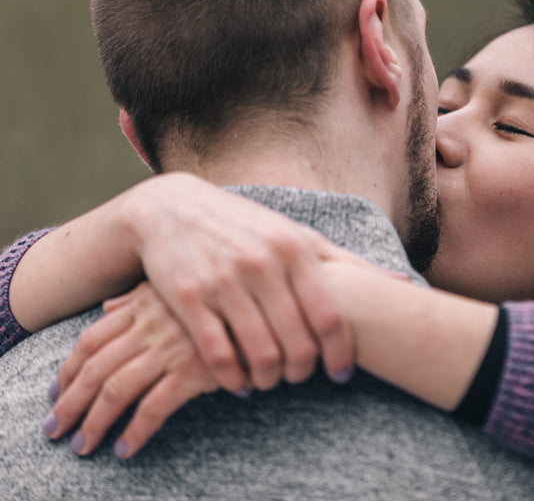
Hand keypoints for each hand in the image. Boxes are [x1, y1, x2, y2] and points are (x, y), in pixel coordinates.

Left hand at [43, 282, 219, 458]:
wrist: (278, 299)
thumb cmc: (233, 293)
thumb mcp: (182, 286)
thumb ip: (142, 296)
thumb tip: (108, 307)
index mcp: (146, 304)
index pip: (92, 338)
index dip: (68, 368)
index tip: (57, 390)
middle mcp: (153, 325)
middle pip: (95, 367)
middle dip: (70, 401)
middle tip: (55, 428)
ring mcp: (172, 347)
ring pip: (116, 388)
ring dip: (95, 421)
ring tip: (85, 445)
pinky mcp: (195, 370)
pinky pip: (154, 406)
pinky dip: (136, 430)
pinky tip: (126, 449)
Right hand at [117, 173, 363, 391]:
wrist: (172, 209)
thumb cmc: (248, 227)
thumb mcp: (298, 236)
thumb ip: (348, 263)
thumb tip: (403, 281)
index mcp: (296, 250)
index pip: (330, 316)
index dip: (341, 353)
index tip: (342, 374)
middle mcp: (263, 265)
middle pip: (298, 342)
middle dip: (304, 371)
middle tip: (302, 377)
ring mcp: (225, 282)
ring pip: (261, 353)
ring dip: (270, 378)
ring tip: (272, 380)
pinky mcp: (189, 298)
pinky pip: (218, 354)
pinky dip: (232, 377)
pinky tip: (240, 382)